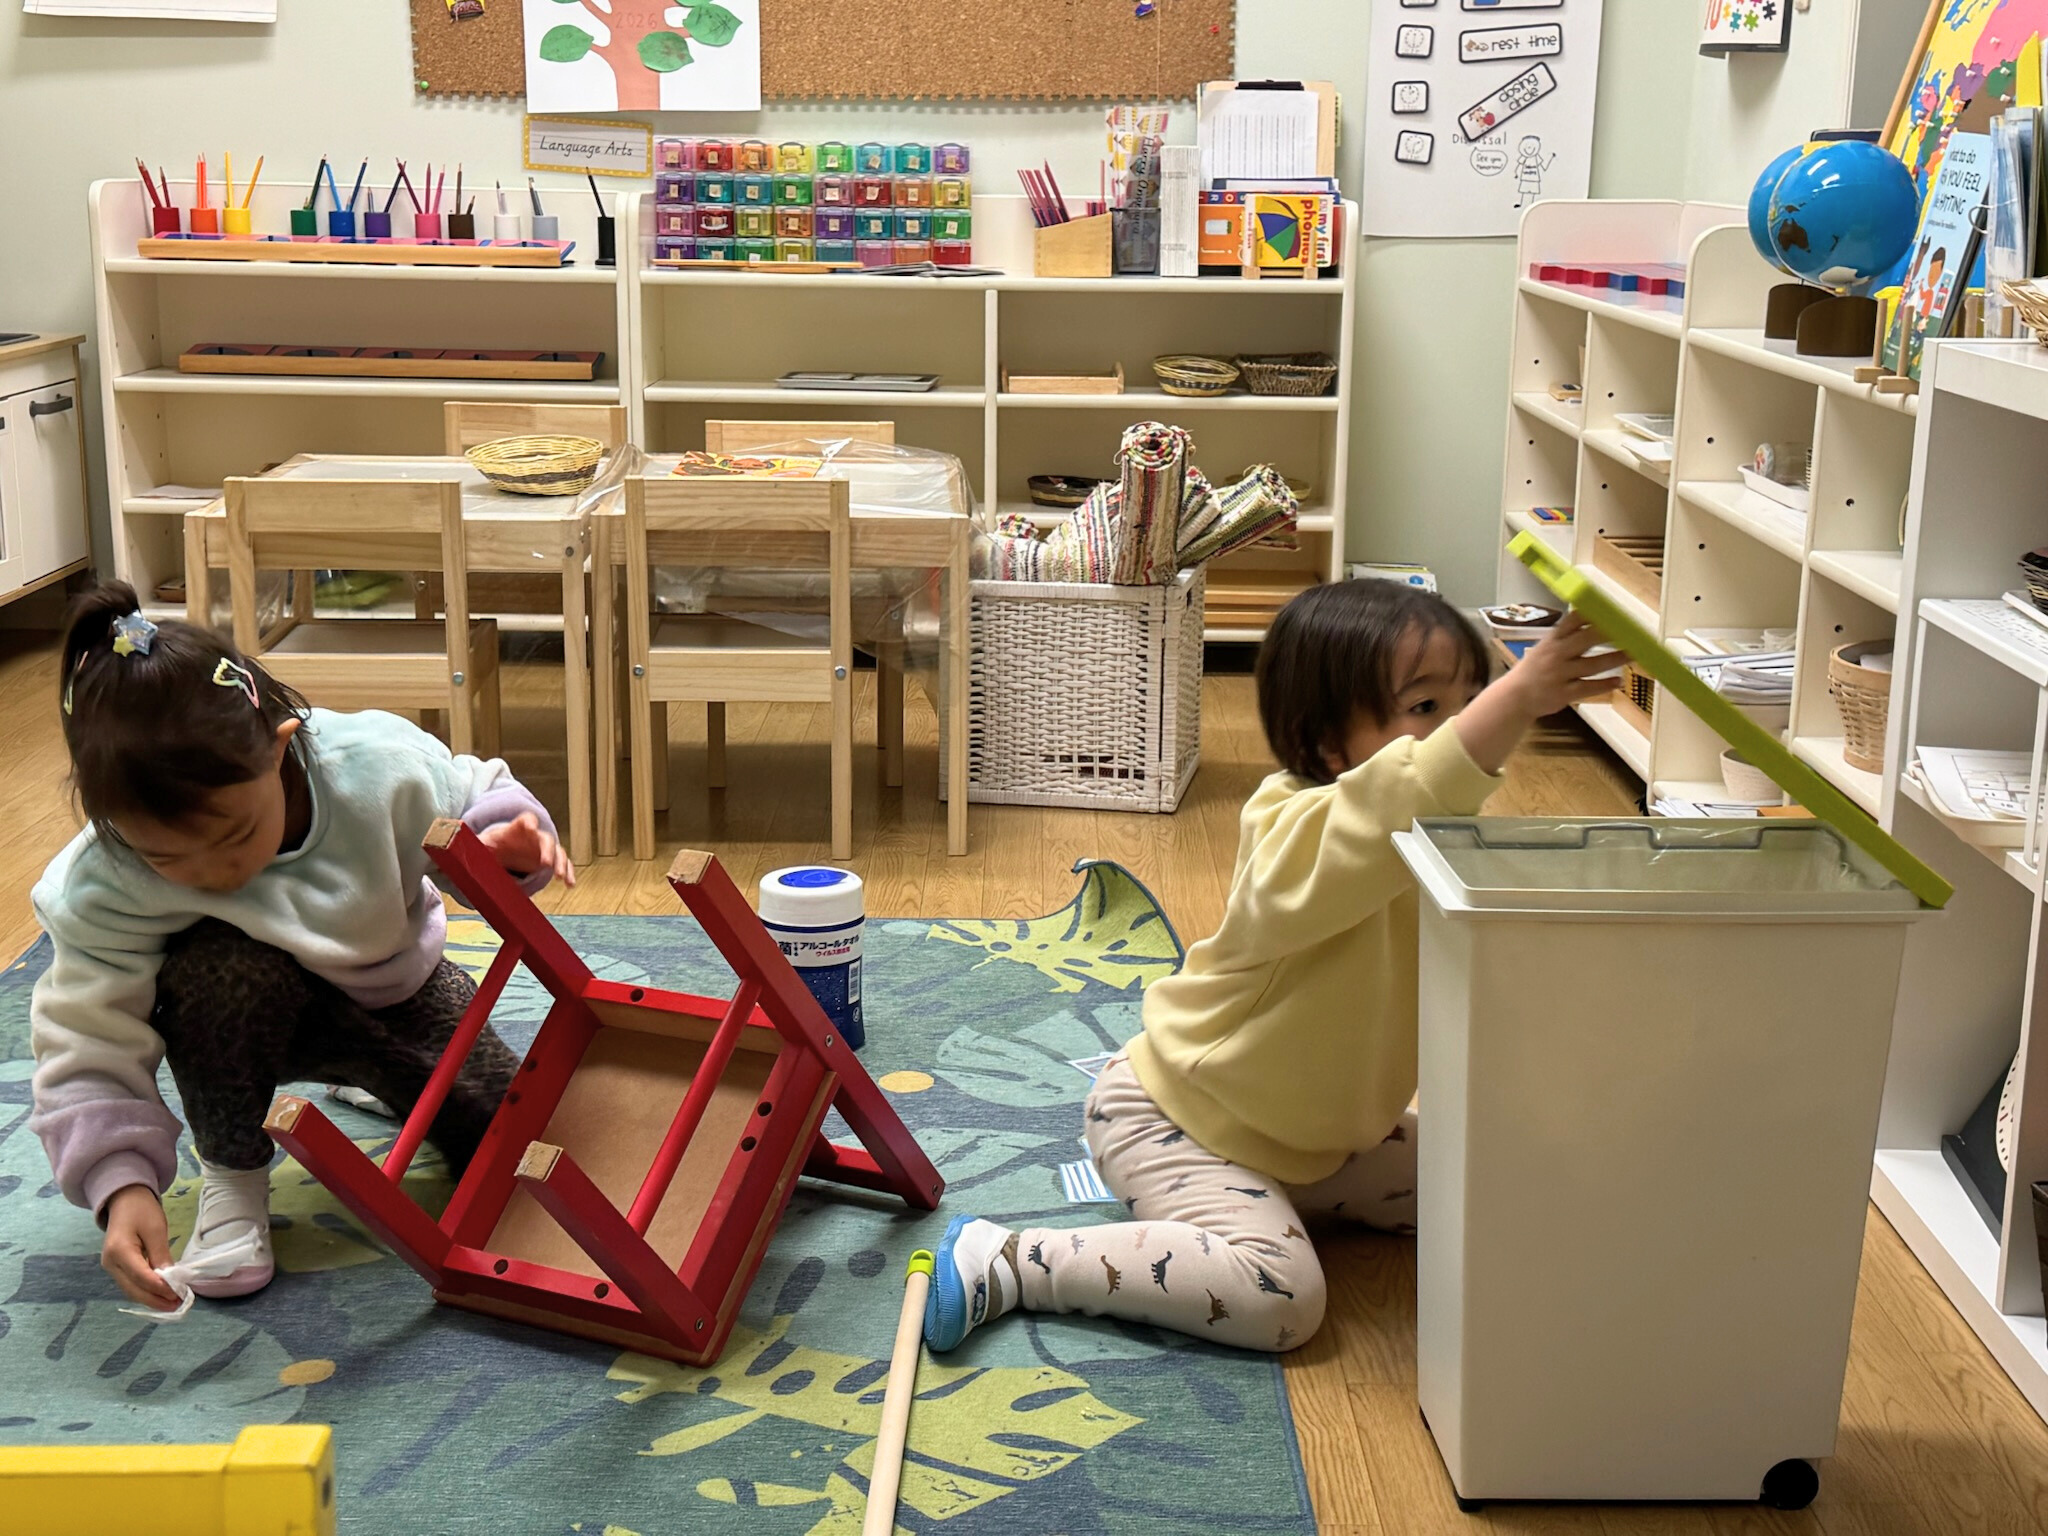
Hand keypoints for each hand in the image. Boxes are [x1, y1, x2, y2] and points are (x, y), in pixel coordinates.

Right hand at [102, 1184, 178, 1310]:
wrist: (124, 1200)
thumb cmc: (142, 1210)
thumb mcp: (155, 1229)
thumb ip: (161, 1254)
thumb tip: (169, 1279)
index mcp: (119, 1251)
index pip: (140, 1276)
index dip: (159, 1288)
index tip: (178, 1294)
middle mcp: (110, 1263)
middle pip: (133, 1289)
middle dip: (155, 1299)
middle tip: (178, 1305)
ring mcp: (110, 1266)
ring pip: (131, 1290)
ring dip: (151, 1298)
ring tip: (173, 1304)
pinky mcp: (116, 1267)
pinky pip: (131, 1284)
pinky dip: (146, 1291)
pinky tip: (161, 1294)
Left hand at [478, 811, 575, 887]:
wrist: (502, 852)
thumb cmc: (493, 846)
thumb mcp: (481, 844)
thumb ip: (471, 841)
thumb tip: (449, 832)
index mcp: (517, 830)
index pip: (526, 820)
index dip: (529, 822)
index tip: (531, 826)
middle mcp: (533, 837)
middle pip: (545, 839)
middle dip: (548, 850)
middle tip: (547, 864)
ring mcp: (543, 849)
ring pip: (558, 852)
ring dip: (561, 863)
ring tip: (560, 878)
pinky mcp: (549, 860)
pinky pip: (562, 864)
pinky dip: (567, 873)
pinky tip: (569, 884)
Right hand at [1505, 611, 1620, 719]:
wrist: (1515, 697)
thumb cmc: (1533, 671)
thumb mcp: (1544, 648)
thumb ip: (1565, 637)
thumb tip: (1589, 620)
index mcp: (1552, 640)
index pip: (1572, 621)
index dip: (1592, 614)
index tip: (1610, 609)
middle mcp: (1556, 654)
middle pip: (1585, 640)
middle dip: (1608, 634)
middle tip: (1629, 631)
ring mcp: (1560, 674)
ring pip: (1591, 665)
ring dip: (1613, 659)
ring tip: (1632, 655)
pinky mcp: (1563, 694)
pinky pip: (1587, 688)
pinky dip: (1604, 685)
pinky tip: (1618, 681)